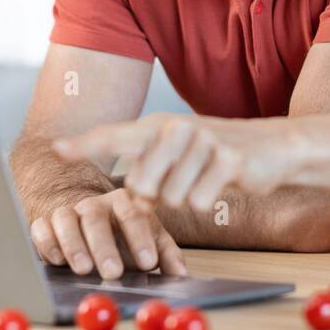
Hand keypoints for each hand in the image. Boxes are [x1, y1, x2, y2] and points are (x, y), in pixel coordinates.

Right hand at [29, 187, 186, 278]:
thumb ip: (165, 253)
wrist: (82, 213)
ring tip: (84, 269)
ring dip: (74, 245)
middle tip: (114, 272)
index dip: (140, 238)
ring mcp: (67, 211)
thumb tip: (182, 275)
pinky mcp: (44, 222)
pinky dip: (47, 243)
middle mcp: (94, 204)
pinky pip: (41, 228)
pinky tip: (56, 260)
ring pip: (66, 220)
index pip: (133, 214)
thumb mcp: (148, 236)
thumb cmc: (120, 231)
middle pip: (96, 218)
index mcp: (123, 202)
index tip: (148, 263)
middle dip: (104, 246)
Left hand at [54, 113, 293, 211]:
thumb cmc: (217, 157)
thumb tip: (129, 203)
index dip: (85, 145)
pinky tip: (220, 185)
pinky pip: (198, 200)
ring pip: (170, 197)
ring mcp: (202, 140)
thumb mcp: (178, 161)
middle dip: (153, 199)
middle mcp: (176, 128)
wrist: (272, 148)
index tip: (57, 149)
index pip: (114, 136)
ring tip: (204, 182)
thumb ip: (149, 176)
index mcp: (158, 126)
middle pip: (140, 183)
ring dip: (185, 199)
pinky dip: (207, 201)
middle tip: (176, 187)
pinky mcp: (226, 158)